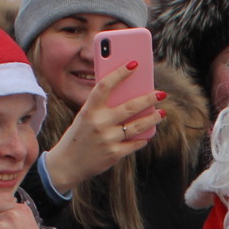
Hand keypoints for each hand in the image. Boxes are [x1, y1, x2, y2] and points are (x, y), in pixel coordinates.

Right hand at [41, 62, 165, 192]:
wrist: (66, 165)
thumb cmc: (78, 136)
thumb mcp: (84, 117)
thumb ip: (101, 107)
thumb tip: (128, 95)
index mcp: (89, 110)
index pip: (105, 86)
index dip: (120, 73)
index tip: (133, 64)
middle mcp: (99, 123)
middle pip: (129, 107)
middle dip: (148, 99)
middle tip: (161, 94)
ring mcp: (107, 139)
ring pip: (137, 126)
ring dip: (152, 118)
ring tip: (161, 113)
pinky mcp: (114, 154)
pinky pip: (134, 143)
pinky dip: (143, 138)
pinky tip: (148, 133)